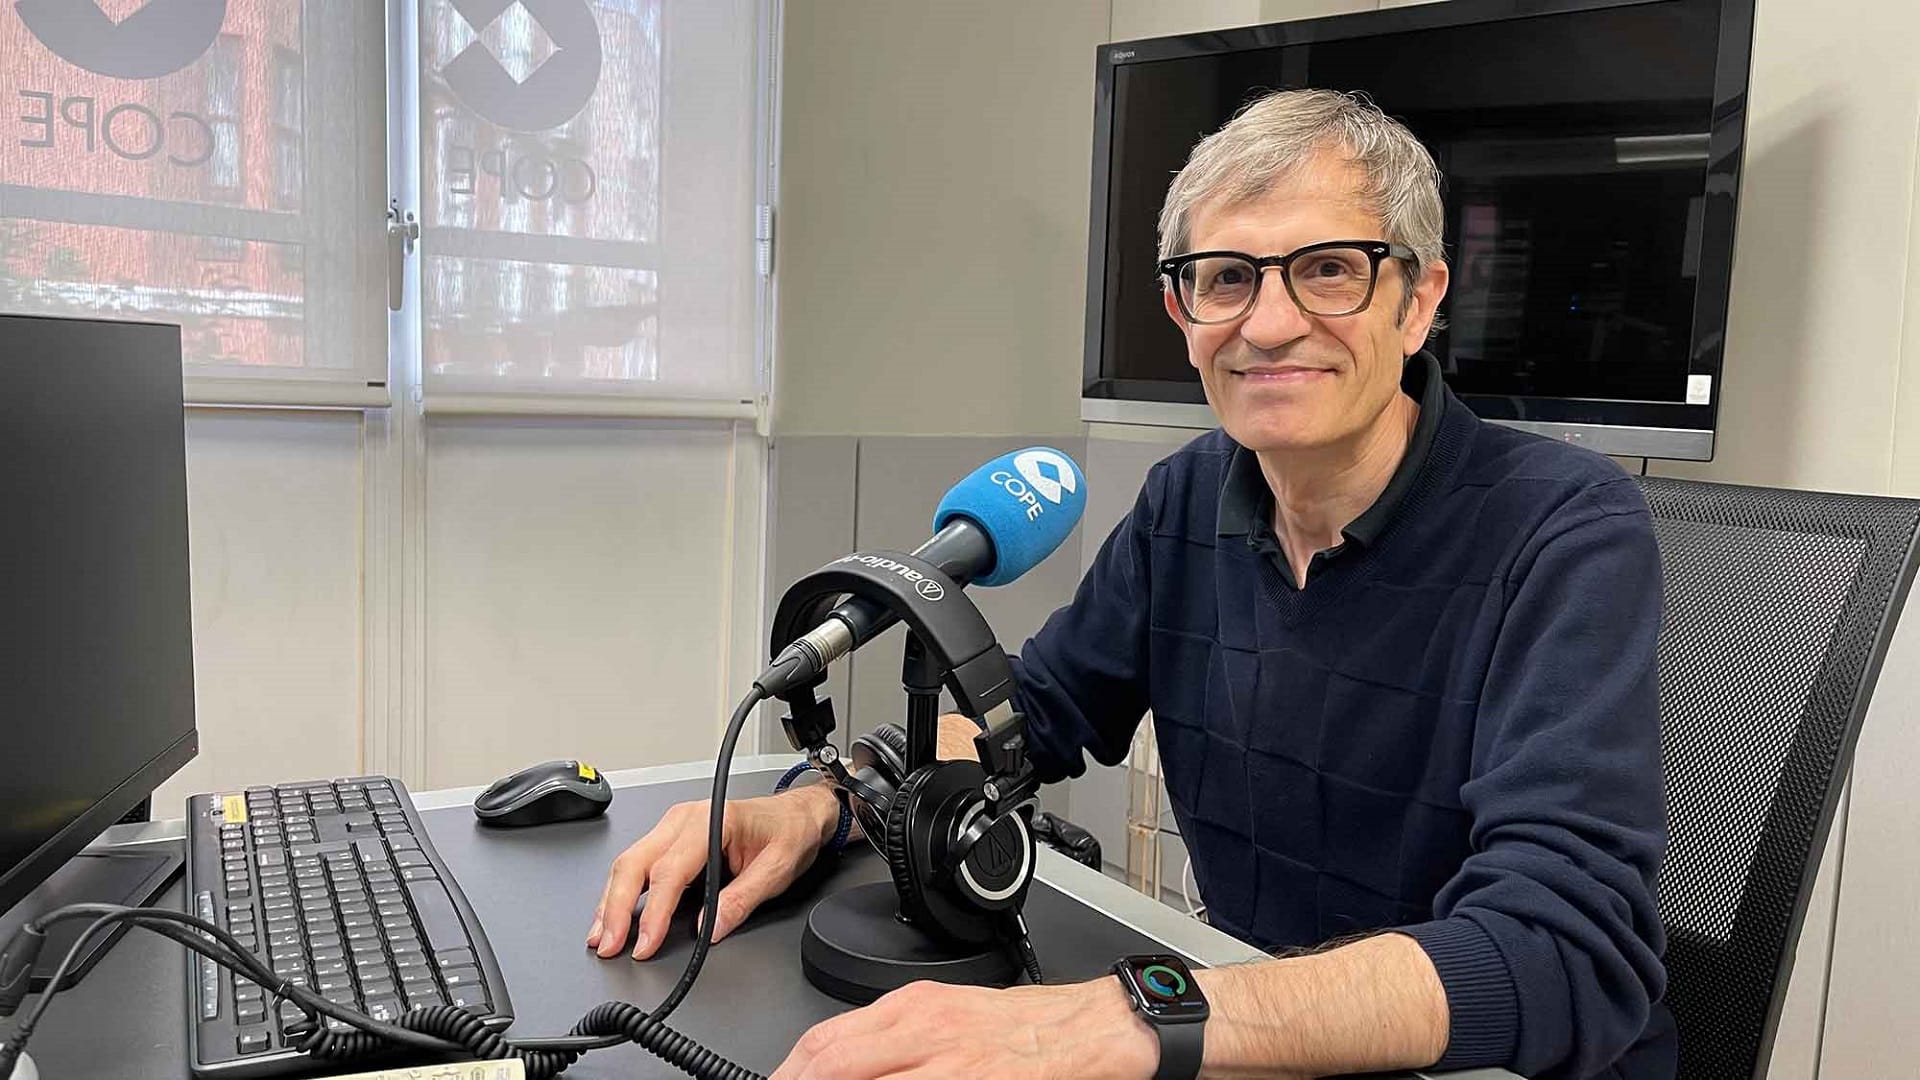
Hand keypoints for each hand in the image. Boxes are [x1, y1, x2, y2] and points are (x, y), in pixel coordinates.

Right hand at [586, 784, 839, 959]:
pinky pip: (638, 863)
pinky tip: (612, 914)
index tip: (645, 943)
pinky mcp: (671, 839)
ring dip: (611, 901)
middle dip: (615, 908)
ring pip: (630, 862)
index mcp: (710, 821)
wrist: (798, 814)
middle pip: (636, 863)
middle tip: (609, 945)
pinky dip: (620, 891)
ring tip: (601, 936)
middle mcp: (685, 819)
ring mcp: (674, 826)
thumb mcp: (777, 870)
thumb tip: (710, 929)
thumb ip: (742, 899)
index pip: (670, 871)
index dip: (653, 912)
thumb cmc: (789, 833)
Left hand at [770, 978, 1158, 1079]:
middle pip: (832, 1064)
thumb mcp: (948, 1014)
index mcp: (912, 1008)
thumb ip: (894, 1038)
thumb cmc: (1025, 1026)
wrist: (1090, 1030)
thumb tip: (840, 1064)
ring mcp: (948, 1067)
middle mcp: (923, 1033)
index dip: (789, 1071)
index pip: (826, 1042)